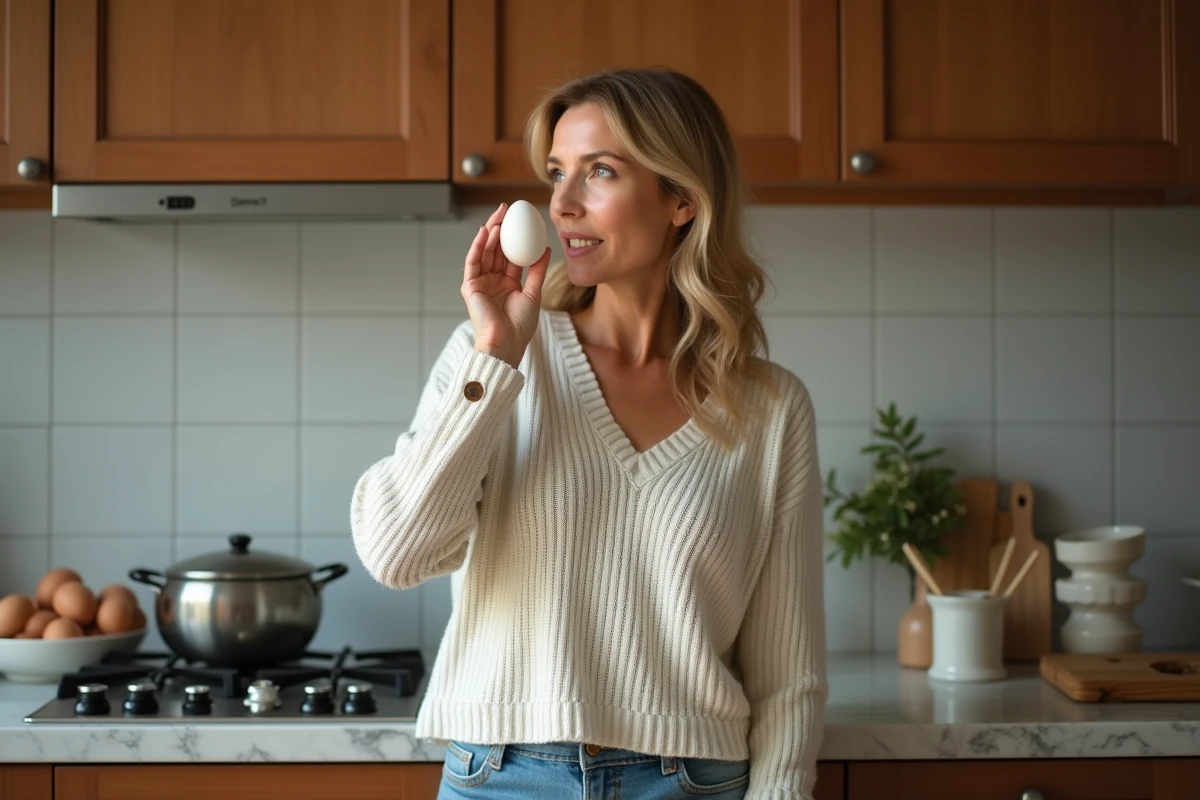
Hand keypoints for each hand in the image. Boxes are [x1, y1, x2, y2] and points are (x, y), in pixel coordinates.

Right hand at [461, 203, 551, 368]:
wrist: (506, 343)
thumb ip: (537, 271)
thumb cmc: (520, 326)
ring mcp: (481, 282)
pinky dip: (477, 246)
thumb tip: (545, 248)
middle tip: (506, 209)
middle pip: (496, 249)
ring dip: (490, 233)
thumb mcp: (534, 294)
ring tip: (498, 216)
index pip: (511, 254)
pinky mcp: (470, 286)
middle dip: (500, 228)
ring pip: (484, 252)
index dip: (516, 237)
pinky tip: (484, 232)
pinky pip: (473, 262)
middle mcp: (493, 280)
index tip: (522, 220)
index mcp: (508, 283)